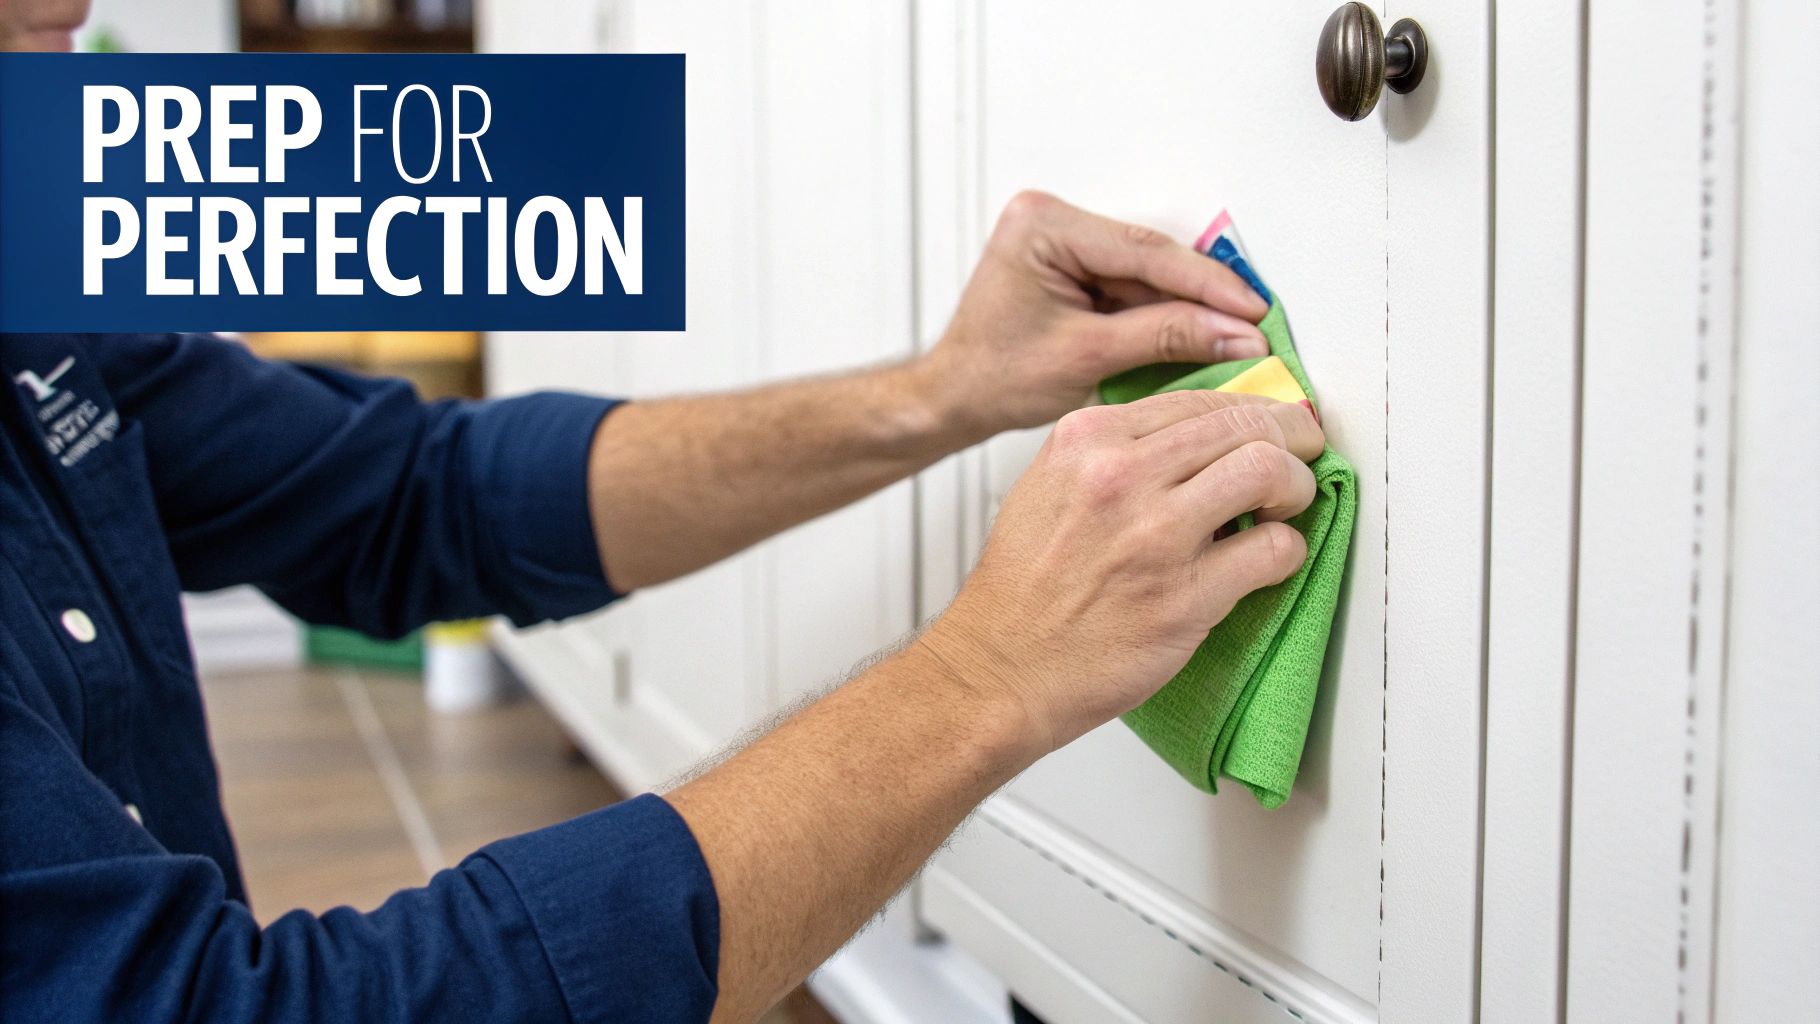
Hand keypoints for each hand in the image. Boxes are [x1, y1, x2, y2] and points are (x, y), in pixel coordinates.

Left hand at [914, 191, 1270, 441]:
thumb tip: (1233, 334)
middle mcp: (1052, 222)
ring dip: (1188, 307)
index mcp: (1042, 226)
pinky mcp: (1074, 267)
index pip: (1143, 250)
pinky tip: (1199, 335)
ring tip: (1237, 336)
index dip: (1206, 282)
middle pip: (1150, 258)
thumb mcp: (1087, 356)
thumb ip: (1164, 338)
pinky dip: (1164, 314)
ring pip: (1147, 274)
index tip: (1251, 309)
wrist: (954, 398)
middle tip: (1254, 326)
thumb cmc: (992, 378)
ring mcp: (1064, 242)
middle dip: (1202, 296)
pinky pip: (1133, 288)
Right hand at [917, 389, 1323, 753]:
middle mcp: (1120, 475)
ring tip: (1289, 506)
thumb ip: (1115, 452)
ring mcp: (1154, 535)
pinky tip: (1271, 558)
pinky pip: (1275, 550)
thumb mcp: (1051, 484)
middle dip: (1294, 436)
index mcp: (1087, 439)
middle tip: (1305, 455)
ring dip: (1298, 486)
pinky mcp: (1184, 597)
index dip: (1252, 410)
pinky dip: (1289, 550)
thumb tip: (1199, 441)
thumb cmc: (1024, 588)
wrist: (1000, 668)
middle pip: (1246, 424)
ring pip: (1269, 471)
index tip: (1272, 425)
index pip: (1199, 398)